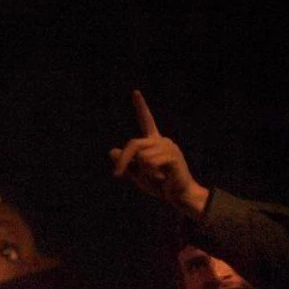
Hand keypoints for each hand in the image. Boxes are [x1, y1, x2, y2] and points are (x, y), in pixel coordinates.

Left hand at [109, 90, 209, 216]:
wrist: (178, 195)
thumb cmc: (159, 184)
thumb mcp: (137, 174)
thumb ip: (126, 163)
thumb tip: (111, 151)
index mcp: (153, 142)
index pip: (146, 120)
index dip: (141, 107)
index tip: (135, 92)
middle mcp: (161, 141)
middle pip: (132, 144)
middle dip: (123, 160)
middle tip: (117, 175)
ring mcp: (168, 147)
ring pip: (140, 156)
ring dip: (143, 172)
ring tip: (156, 177)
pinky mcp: (172, 156)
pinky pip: (149, 163)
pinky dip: (150, 174)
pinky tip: (162, 178)